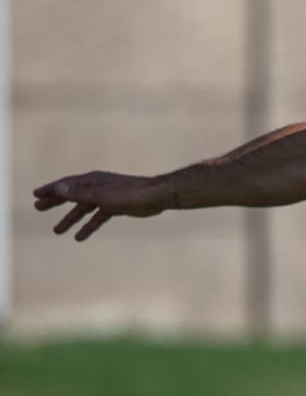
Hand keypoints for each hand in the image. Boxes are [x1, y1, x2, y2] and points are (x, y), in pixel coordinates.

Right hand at [33, 171, 164, 240]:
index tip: (36, 195)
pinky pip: (98, 217)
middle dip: (56, 201)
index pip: (67, 184)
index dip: (51, 189)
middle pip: (72, 194)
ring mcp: (107, 197)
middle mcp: (98, 186)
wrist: (156, 197)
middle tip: (38, 208)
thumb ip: (80, 193)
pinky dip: (88, 226)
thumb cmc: (129, 193)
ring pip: (84, 208)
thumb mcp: (101, 195)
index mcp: (93, 180)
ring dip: (70, 218)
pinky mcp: (116, 207)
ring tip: (56, 231)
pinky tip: (79, 237)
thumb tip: (58, 188)